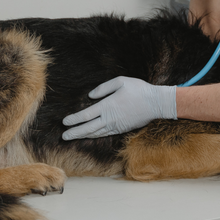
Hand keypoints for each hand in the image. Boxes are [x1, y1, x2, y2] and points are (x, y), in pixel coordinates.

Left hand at [62, 77, 176, 139]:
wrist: (156, 103)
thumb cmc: (139, 89)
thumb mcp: (121, 82)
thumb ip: (103, 88)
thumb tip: (90, 96)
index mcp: (107, 106)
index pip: (86, 115)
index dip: (74, 119)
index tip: (64, 122)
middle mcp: (110, 118)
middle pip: (88, 128)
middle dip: (75, 132)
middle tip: (64, 136)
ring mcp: (116, 125)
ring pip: (96, 133)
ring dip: (83, 135)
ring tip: (73, 137)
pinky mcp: (122, 129)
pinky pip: (106, 134)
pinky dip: (96, 135)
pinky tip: (91, 135)